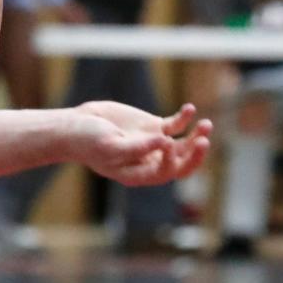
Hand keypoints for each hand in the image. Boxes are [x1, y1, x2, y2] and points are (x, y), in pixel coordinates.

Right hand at [68, 101, 211, 186]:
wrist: (76, 126)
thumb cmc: (88, 141)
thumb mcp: (110, 146)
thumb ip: (137, 148)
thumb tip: (166, 142)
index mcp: (140, 174)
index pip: (166, 172)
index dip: (172, 161)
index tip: (166, 142)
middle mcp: (150, 161)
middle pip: (181, 163)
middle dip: (195, 154)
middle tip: (203, 140)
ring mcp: (154, 144)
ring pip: (183, 144)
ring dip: (196, 135)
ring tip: (206, 124)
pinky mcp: (153, 127)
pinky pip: (176, 125)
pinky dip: (185, 118)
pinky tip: (190, 109)